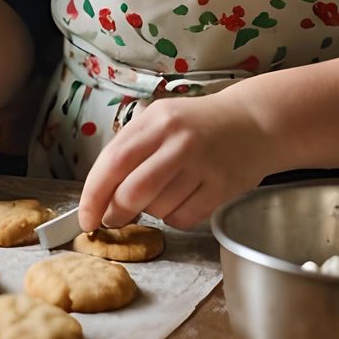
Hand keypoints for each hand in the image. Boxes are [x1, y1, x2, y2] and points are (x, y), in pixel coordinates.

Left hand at [78, 88, 274, 232]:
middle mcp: (177, 141)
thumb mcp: (160, 120)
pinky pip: (184, 218)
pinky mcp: (222, 187)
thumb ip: (131, 149)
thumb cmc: (197, 124)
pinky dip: (175, 218)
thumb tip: (102, 194)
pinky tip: (182, 200)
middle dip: (116, 212)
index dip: (93, 194)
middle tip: (113, 218)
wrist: (253, 122)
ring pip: (158, 208)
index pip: (112, 162)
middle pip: (132, 191)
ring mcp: (202, 164)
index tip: (85, 217)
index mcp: (155, 120)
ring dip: (150, 212)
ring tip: (162, 193)